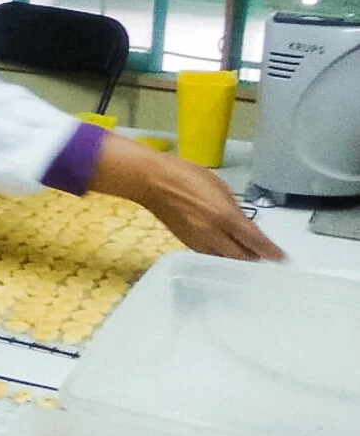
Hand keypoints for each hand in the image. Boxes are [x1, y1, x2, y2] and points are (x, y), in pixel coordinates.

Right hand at [91, 135, 283, 261]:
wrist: (153, 182)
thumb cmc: (187, 175)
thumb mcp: (219, 186)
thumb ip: (234, 208)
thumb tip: (245, 225)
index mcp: (224, 217)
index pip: (254, 241)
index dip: (271, 251)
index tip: (283, 259)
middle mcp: (213, 234)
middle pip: (241, 257)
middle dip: (256, 259)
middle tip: (269, 259)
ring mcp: (198, 242)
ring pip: (225, 260)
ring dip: (240, 260)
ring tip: (251, 258)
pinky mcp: (187, 244)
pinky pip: (211, 256)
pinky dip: (223, 257)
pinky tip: (228, 252)